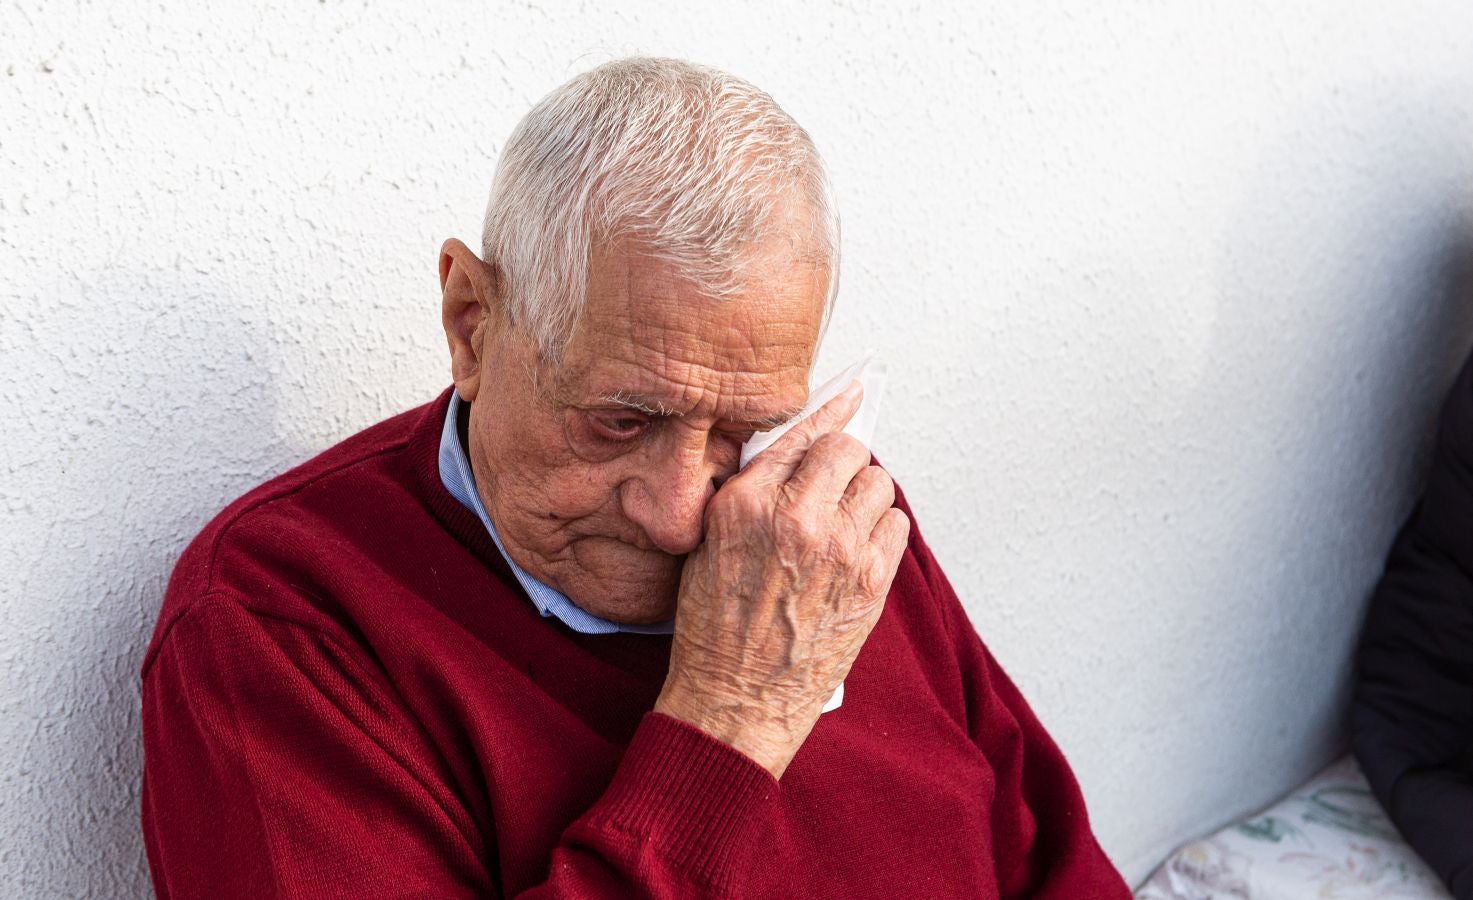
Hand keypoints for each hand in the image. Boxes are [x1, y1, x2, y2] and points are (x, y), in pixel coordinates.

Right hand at [653, 381, 910, 778]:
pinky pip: (898, 526)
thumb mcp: (708, 545)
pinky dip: (883, 533)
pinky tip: (857, 553)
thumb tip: (795, 455)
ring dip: (865, 498)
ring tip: (843, 527)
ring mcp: (839, 549)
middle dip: (844, 463)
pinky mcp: (871, 581)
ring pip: (880, 484)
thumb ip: (750, 495)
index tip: (851, 395)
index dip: (831, 413)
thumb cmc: (715, 628)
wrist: (737, 699)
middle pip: (849, 451)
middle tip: (834, 486)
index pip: (801, 435)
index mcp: (746, 504)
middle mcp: (795, 518)